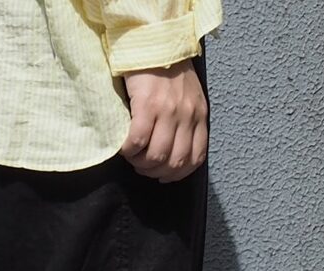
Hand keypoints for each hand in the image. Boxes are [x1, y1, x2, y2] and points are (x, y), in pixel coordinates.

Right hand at [118, 58, 207, 182]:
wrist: (154, 41)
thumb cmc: (168, 70)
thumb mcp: (188, 97)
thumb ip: (186, 121)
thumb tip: (172, 150)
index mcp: (199, 116)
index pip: (195, 158)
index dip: (178, 174)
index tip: (163, 175)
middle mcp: (187, 116)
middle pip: (174, 162)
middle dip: (156, 172)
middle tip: (143, 167)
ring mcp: (168, 111)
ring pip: (156, 156)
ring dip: (141, 164)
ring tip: (133, 158)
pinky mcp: (147, 106)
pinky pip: (138, 141)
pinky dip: (129, 151)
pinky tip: (124, 148)